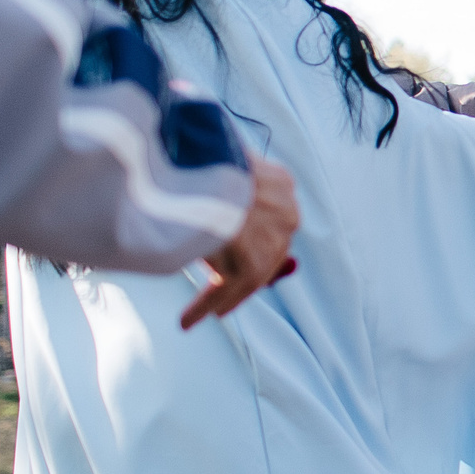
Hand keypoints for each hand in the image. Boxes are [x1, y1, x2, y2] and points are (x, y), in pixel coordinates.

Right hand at [179, 159, 299, 328]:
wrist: (200, 160)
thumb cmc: (198, 154)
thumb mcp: (220, 162)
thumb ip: (227, 184)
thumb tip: (216, 196)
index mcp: (282, 184)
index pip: (271, 222)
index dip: (254, 243)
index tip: (239, 255)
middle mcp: (286, 215)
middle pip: (267, 255)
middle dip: (245, 273)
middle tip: (225, 290)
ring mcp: (271, 243)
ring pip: (246, 278)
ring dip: (222, 296)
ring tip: (203, 312)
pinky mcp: (249, 266)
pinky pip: (224, 291)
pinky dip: (203, 307)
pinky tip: (188, 320)